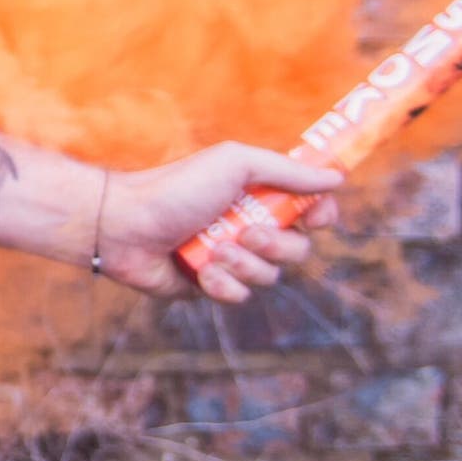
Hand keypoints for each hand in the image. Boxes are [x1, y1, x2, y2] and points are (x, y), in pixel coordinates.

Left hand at [91, 143, 346, 305]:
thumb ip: (286, 170)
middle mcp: (249, 225)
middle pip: (299, 249)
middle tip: (246, 233)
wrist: (125, 226)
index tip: (315, 217)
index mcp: (257, 194)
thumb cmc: (176, 188)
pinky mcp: (211, 285)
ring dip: (244, 264)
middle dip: (277, 244)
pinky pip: (240, 296)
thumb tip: (336, 178)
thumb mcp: (234, 164)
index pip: (310, 209)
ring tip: (213, 249)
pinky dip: (223, 284)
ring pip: (270, 276)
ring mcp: (232, 258)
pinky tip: (199, 270)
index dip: (320, 215)